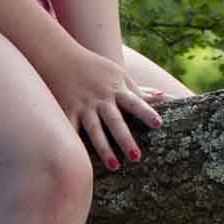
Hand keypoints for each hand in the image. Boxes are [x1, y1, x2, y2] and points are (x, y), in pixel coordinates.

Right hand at [40, 46, 163, 170]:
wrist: (59, 56)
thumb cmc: (94, 68)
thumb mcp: (118, 75)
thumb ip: (139, 90)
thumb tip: (164, 96)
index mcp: (116, 90)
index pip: (135, 102)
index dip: (146, 113)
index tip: (158, 124)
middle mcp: (101, 99)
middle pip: (115, 121)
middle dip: (126, 139)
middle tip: (136, 158)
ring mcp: (83, 106)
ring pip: (95, 130)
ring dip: (105, 149)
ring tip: (115, 166)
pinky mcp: (66, 111)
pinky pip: (71, 129)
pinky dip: (74, 143)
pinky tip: (79, 158)